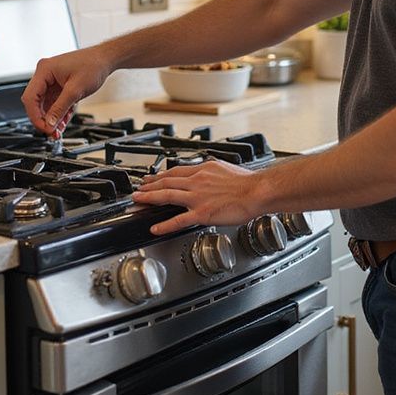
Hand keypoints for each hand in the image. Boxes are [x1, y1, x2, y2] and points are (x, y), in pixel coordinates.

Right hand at [21, 47, 111, 135]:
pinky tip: (62, 123)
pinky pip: (54, 103)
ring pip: (45, 105)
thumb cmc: (93, 65)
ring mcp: (51, 80)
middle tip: (51, 132)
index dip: (35, 116)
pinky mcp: (58, 86)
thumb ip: (60, 108)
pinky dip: (58, 113)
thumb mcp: (75, 90)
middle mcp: (45, 74)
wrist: (104, 60)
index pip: (30, 97)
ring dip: (51, 119)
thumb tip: (49, 123)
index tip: (44, 128)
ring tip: (58, 131)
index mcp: (44, 70)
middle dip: (44, 119)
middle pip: (35, 102)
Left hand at [133, 159, 266, 233]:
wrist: (257, 191)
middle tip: (138, 189)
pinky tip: (155, 227)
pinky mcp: (202, 213)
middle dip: (149, 185)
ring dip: (149, 198)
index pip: (176, 171)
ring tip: (139, 200)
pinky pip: (178, 219)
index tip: (152, 178)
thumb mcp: (224, 167)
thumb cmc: (246, 182)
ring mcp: (198, 197)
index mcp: (203, 170)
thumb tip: (205, 171)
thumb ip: (210, 171)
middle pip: (167, 181)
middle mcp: (197, 181)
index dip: (161, 175)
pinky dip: (164, 224)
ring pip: (167, 196)